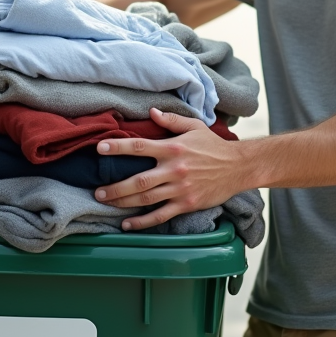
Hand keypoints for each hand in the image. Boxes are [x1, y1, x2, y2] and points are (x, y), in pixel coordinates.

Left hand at [94, 108, 250, 229]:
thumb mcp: (194, 126)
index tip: (100, 149)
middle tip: (97, 191)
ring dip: (123, 203)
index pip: (140, 147)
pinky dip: (142, 222)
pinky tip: (127, 224)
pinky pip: (160, 215)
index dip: (118, 148)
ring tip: (106, 203)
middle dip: (115, 188)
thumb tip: (151, 112)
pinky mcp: (186, 204)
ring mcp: (180, 189)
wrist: (238, 167)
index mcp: (173, 148)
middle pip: (138, 181)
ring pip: (146, 199)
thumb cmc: (213, 146)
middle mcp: (174, 170)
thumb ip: (171, 120)